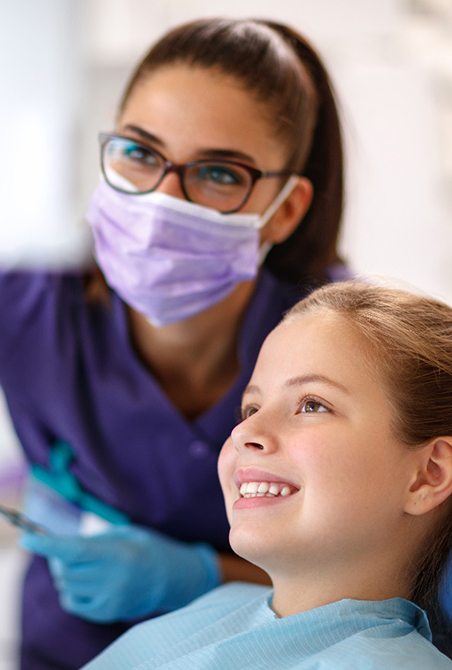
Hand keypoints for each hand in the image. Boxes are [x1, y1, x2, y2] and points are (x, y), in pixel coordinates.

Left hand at [20, 525, 220, 621]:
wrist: (174, 578)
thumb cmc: (148, 548)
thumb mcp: (126, 533)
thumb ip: (95, 539)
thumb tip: (62, 545)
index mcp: (119, 554)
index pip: (75, 551)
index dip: (48, 545)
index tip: (28, 538)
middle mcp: (114, 579)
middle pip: (66, 569)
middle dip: (59, 557)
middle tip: (68, 549)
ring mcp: (110, 599)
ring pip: (66, 586)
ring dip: (65, 573)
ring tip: (83, 564)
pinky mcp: (107, 613)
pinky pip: (72, 602)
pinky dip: (71, 589)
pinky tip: (86, 581)